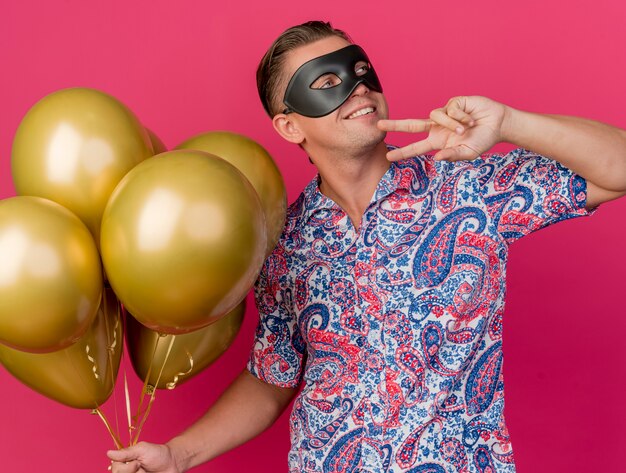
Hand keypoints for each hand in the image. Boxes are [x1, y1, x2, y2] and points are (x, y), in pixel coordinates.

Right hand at [107, 442, 181, 472]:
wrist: (172, 464)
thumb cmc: (158, 454)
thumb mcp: (142, 450)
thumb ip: (126, 453)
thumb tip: (108, 453)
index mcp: (125, 461)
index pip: (114, 468)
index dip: (124, 467)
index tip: (137, 462)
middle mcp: (126, 471)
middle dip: (129, 471)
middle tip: (141, 466)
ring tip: (145, 472)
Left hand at [377, 96, 509, 160]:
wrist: (498, 124)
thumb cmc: (483, 140)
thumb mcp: (468, 153)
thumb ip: (453, 156)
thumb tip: (437, 158)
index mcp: (438, 142)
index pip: (416, 148)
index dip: (403, 152)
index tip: (388, 156)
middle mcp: (437, 128)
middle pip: (411, 125)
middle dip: (395, 125)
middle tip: (378, 125)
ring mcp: (444, 114)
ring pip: (435, 116)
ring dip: (452, 124)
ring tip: (467, 128)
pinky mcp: (452, 102)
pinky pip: (449, 109)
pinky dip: (461, 116)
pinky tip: (471, 119)